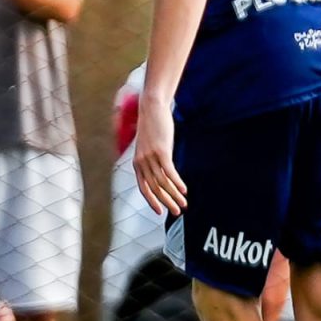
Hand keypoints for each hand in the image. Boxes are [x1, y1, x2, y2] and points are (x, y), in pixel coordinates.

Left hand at [133, 96, 186, 216]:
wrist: (151, 109)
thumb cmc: (151, 126)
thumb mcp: (148, 145)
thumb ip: (151, 159)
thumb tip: (160, 170)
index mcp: (137, 164)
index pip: (143, 188)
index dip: (152, 201)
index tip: (160, 211)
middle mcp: (142, 163)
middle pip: (155, 189)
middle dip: (166, 202)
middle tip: (177, 212)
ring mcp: (151, 158)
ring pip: (163, 183)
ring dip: (174, 195)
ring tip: (183, 203)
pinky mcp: (161, 152)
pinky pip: (170, 172)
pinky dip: (177, 183)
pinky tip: (184, 190)